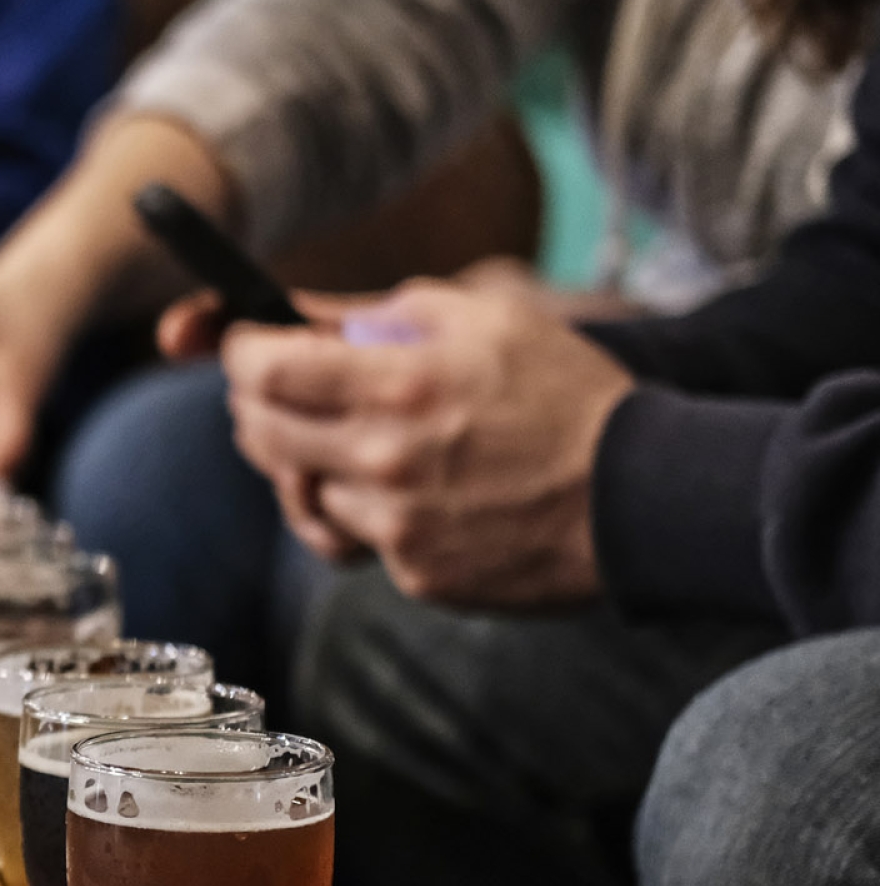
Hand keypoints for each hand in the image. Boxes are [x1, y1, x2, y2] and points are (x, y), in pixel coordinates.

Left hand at [220, 277, 636, 607]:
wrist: (644, 497)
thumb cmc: (567, 394)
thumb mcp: (485, 318)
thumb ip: (381, 312)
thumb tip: (299, 312)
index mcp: (398, 385)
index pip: (263, 369)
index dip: (241, 351)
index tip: (251, 344)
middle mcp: (384, 460)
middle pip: (259, 434)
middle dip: (258, 404)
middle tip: (287, 389)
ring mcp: (396, 526)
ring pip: (300, 491)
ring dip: (309, 462)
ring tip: (355, 439)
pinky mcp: (416, 573)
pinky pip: (355, 537)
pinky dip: (365, 511)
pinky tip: (411, 491)